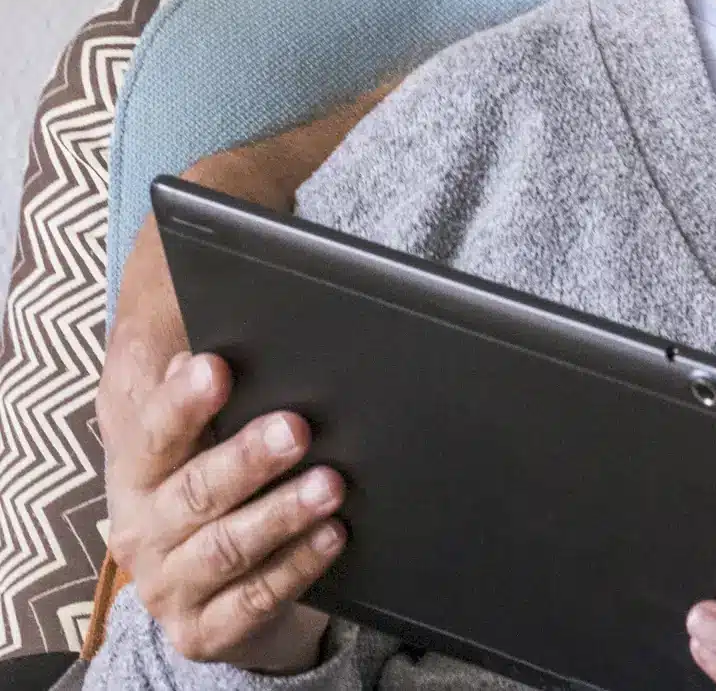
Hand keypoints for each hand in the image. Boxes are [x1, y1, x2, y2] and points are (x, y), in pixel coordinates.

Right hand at [106, 351, 344, 670]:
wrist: (217, 595)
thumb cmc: (219, 493)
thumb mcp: (204, 441)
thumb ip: (214, 391)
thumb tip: (228, 329)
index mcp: (136, 473)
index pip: (152, 432)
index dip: (182, 401)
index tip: (216, 366)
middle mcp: (142, 530)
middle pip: (193, 491)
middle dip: (246, 457)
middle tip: (297, 428)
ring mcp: (170, 585)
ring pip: (226, 547)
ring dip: (280, 514)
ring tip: (331, 484)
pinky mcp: (203, 631)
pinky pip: (254, 599)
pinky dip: (296, 566)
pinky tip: (333, 536)